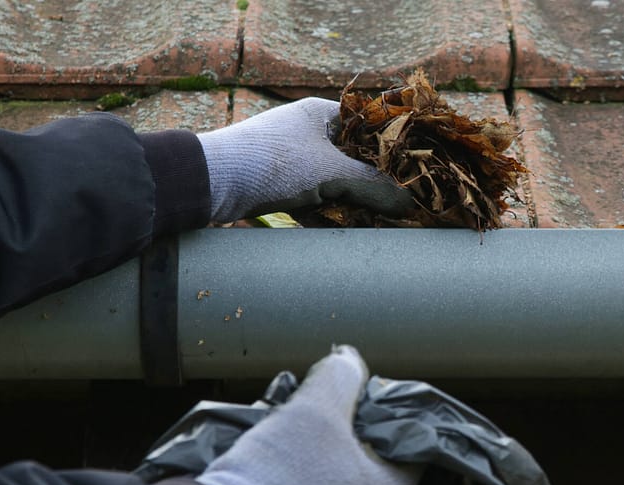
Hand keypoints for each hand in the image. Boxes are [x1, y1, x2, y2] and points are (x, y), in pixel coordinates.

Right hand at [196, 346, 421, 484]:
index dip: (391, 410)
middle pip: (375, 460)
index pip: (413, 444)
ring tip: (299, 425)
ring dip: (325, 448)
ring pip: (342, 478)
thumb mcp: (316, 406)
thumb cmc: (280, 469)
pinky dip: (306, 473)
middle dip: (353, 427)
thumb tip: (349, 358)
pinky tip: (283, 455)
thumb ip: (341, 375)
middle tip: (328, 404)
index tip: (365, 392)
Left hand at [197, 98, 411, 222]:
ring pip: (335, 182)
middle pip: (354, 158)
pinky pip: (314, 200)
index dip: (392, 146)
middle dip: (374, 182)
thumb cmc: (272, 163)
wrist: (210, 183)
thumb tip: (409, 203)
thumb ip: (373, 186)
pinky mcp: (278, 186)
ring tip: (378, 221)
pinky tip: (347, 231)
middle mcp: (307, 132)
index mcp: (320, 114)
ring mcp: (292, 160)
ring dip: (352, 202)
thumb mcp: (330, 173)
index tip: (414, 169)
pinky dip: (329, 214)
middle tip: (400, 202)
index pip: (368, 125)